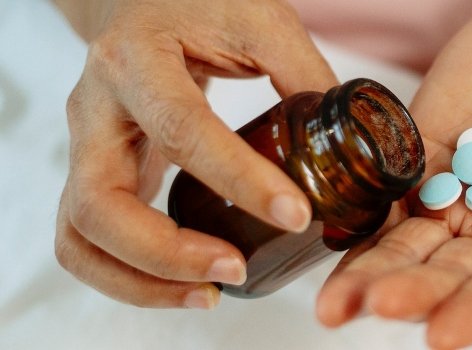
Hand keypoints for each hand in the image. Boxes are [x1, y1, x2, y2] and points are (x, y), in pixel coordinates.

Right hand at [55, 0, 336, 307]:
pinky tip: (187, 279)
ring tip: (209, 293)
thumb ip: (304, 74)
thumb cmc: (198, 6)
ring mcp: (87, 148)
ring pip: (81, 236)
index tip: (296, 216)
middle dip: (168, 254)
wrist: (140, 5)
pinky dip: (130, 275)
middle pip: (100, 204)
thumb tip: (352, 145)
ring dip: (141, 279)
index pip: (183, 129)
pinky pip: (89, 241)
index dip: (240, 180)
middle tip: (234, 270)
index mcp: (138, 61)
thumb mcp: (259, 22)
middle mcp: (96, 109)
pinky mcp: (97, 174)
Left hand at [316, 1, 471, 347]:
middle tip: (368, 309)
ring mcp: (459, 190)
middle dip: (410, 292)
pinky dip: (360, 218)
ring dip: (372, 272)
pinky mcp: (424, 155)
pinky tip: (329, 237)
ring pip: (411, 243)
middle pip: (451, 272)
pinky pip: (388, 193)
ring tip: (333, 302)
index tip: (440, 336)